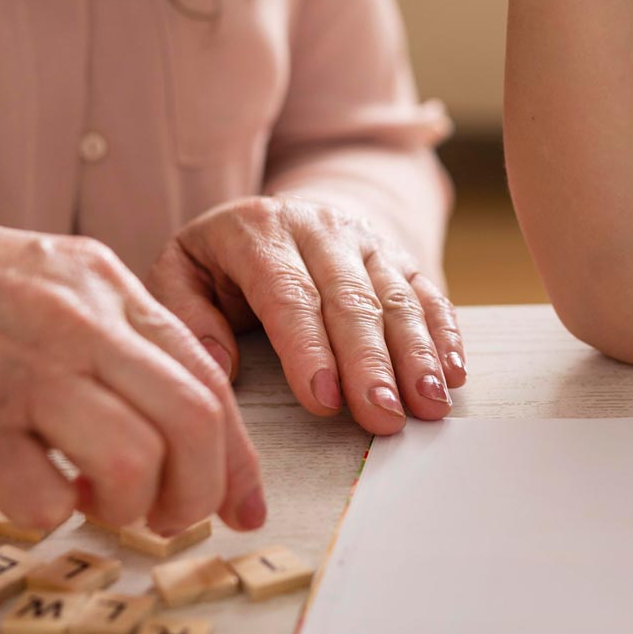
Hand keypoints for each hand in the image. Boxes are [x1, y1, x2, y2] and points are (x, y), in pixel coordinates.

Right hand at [0, 179, 263, 535]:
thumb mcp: (36, 281)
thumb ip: (107, 337)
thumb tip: (181, 430)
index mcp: (98, 280)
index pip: (207, 376)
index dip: (237, 455)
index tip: (243, 509)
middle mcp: (69, 315)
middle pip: (193, 420)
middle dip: (201, 493)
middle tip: (169, 522)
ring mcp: (12, 365)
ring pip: (134, 462)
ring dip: (129, 510)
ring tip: (95, 508)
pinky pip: (44, 499)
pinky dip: (50, 519)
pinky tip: (25, 496)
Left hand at [146, 196, 465, 435]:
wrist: (275, 217)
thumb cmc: (220, 263)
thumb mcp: (181, 272)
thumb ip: (187, 314)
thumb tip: (219, 366)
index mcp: (257, 231)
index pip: (288, 293)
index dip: (308, 349)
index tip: (324, 401)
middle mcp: (317, 228)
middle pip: (350, 299)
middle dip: (370, 363)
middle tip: (382, 417)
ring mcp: (364, 240)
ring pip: (396, 297)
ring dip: (416, 355)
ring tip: (426, 406)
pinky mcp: (397, 256)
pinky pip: (426, 294)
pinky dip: (444, 335)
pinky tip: (451, 376)